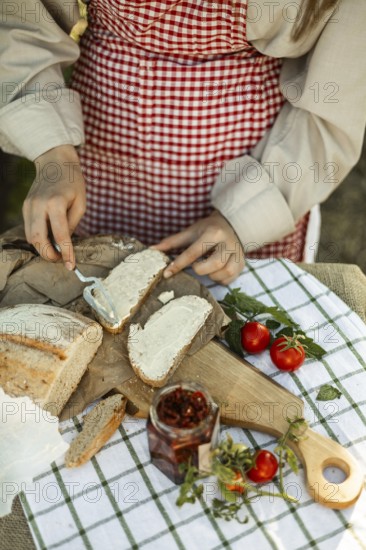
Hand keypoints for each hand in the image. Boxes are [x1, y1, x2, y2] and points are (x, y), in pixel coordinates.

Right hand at [22, 145, 85, 268]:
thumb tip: (65, 245)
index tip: (71, 266)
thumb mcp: (81, 204)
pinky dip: (39, 238)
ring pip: (30, 237)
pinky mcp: (25, 207)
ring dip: (43, 248)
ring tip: (56, 250)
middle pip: (38, 239)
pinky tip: (49, 239)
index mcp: (56, 203)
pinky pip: (29, 229)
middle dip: (49, 254)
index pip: (60, 235)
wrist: (55, 162)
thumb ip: (73, 225)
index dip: (66, 253)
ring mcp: (29, 206)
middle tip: (61, 259)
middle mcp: (38, 205)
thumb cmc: (73, 183)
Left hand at [151, 210, 244, 284]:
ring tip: (207, 267)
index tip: (167, 273)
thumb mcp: (191, 231)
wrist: (233, 225)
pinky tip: (215, 271)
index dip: (178, 264)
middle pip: (212, 265)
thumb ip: (172, 242)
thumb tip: (152, 249)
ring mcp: (238, 255)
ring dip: (210, 275)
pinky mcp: (242, 264)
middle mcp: (228, 244)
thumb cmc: (208, 228)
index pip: (193, 252)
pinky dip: (219, 279)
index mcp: (213, 233)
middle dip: (200, 269)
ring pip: (222, 273)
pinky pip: (229, 279)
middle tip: (196, 265)